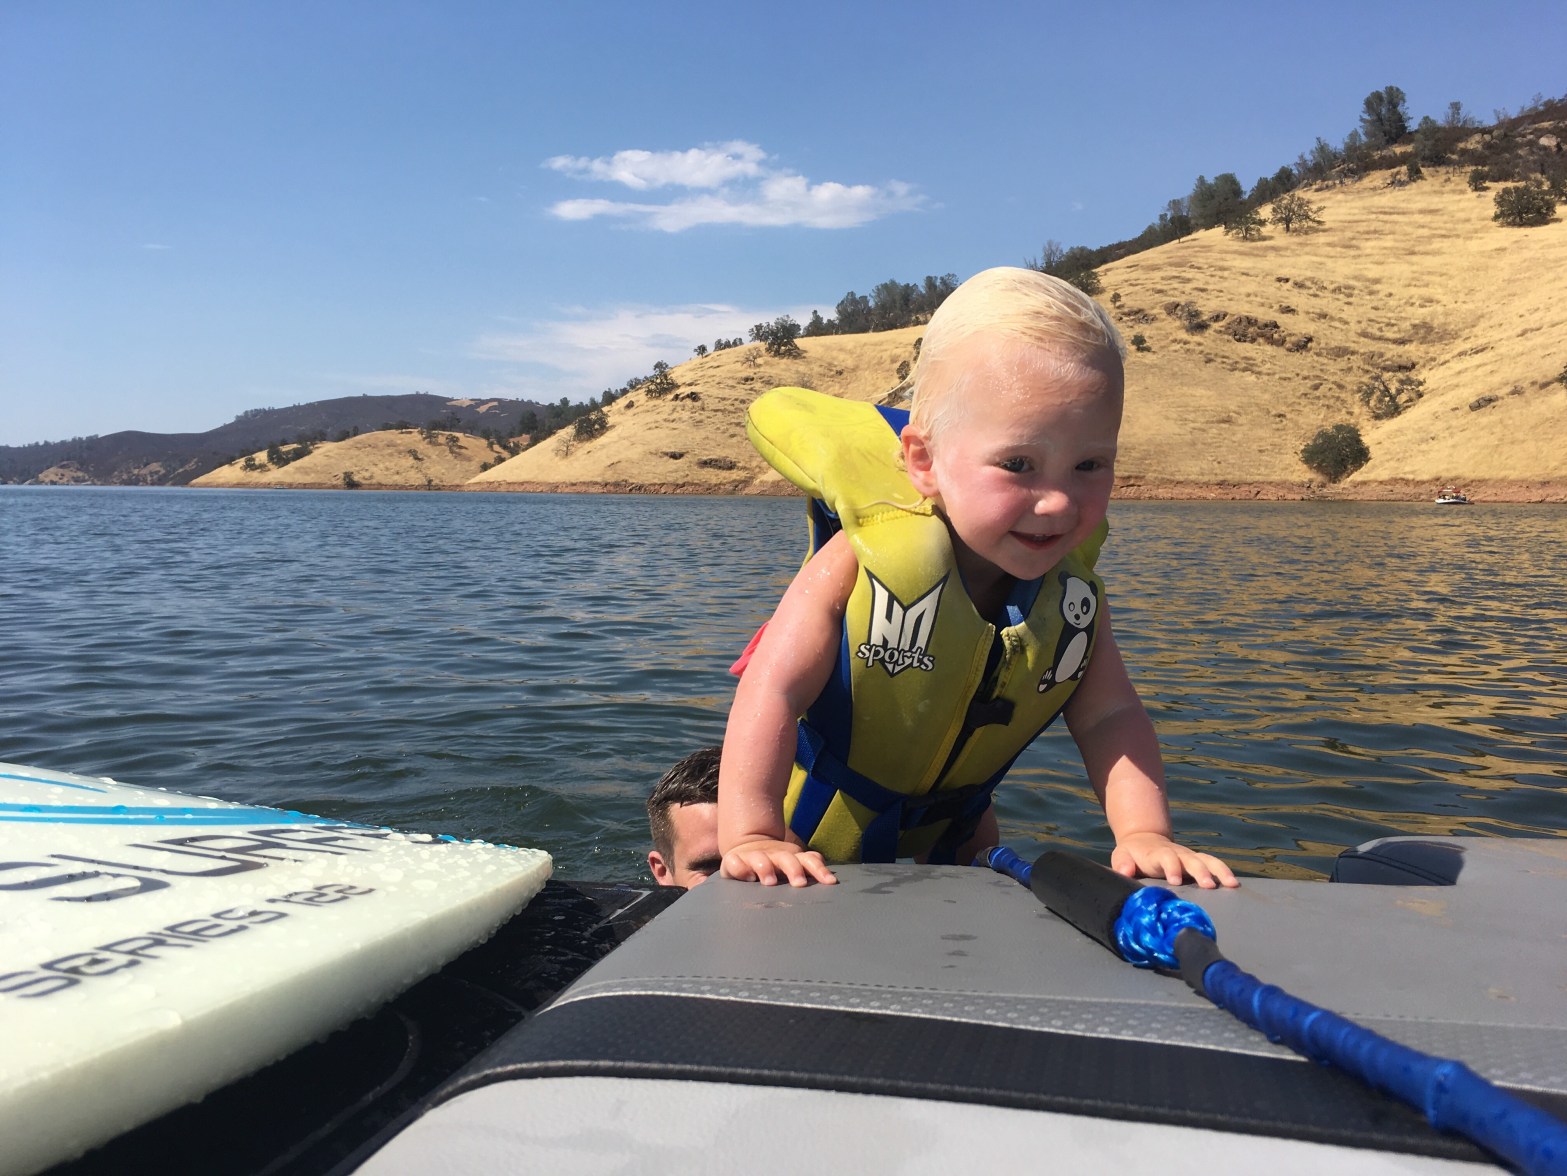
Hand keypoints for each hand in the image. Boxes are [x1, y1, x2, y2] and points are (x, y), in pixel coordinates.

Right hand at [720, 839, 837, 886]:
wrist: (746, 848)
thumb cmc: (775, 864)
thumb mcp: (794, 864)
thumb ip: (810, 867)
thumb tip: (830, 876)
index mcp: (790, 858)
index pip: (808, 861)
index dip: (819, 870)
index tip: (828, 882)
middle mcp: (773, 856)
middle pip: (786, 859)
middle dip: (794, 869)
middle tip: (800, 883)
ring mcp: (753, 857)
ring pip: (760, 859)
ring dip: (766, 868)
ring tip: (770, 881)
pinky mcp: (734, 861)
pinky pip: (734, 863)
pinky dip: (740, 869)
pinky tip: (747, 877)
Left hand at [1111, 831, 1238, 888]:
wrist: (1144, 841)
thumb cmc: (1132, 854)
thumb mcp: (1122, 856)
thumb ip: (1122, 863)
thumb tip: (1125, 871)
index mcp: (1158, 854)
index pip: (1166, 858)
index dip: (1171, 867)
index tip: (1175, 880)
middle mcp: (1177, 854)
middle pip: (1192, 860)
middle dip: (1200, 871)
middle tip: (1209, 885)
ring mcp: (1189, 857)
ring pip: (1207, 860)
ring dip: (1219, 870)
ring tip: (1231, 884)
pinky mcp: (1198, 861)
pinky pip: (1214, 864)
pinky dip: (1224, 871)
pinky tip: (1235, 884)